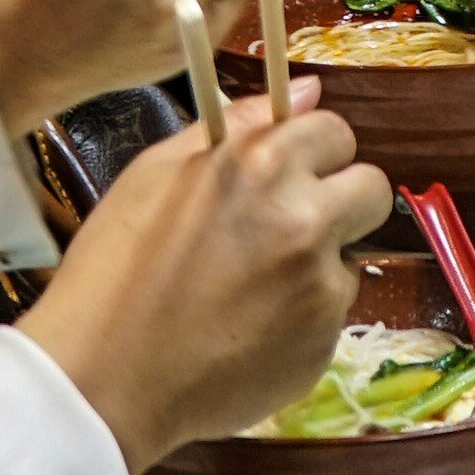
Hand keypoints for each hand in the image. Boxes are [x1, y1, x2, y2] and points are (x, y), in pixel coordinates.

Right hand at [25, 104, 393, 474]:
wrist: (103, 382)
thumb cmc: (113, 269)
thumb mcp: (157, 173)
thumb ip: (239, 124)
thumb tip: (308, 92)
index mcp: (264, 166)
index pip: (337, 133)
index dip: (311, 152)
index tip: (286, 174)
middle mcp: (307, 221)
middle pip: (371, 190)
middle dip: (338, 200)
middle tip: (287, 226)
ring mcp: (321, 290)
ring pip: (349, 258)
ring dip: (316, 265)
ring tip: (248, 292)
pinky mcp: (323, 347)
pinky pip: (329, 317)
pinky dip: (300, 319)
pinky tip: (245, 332)